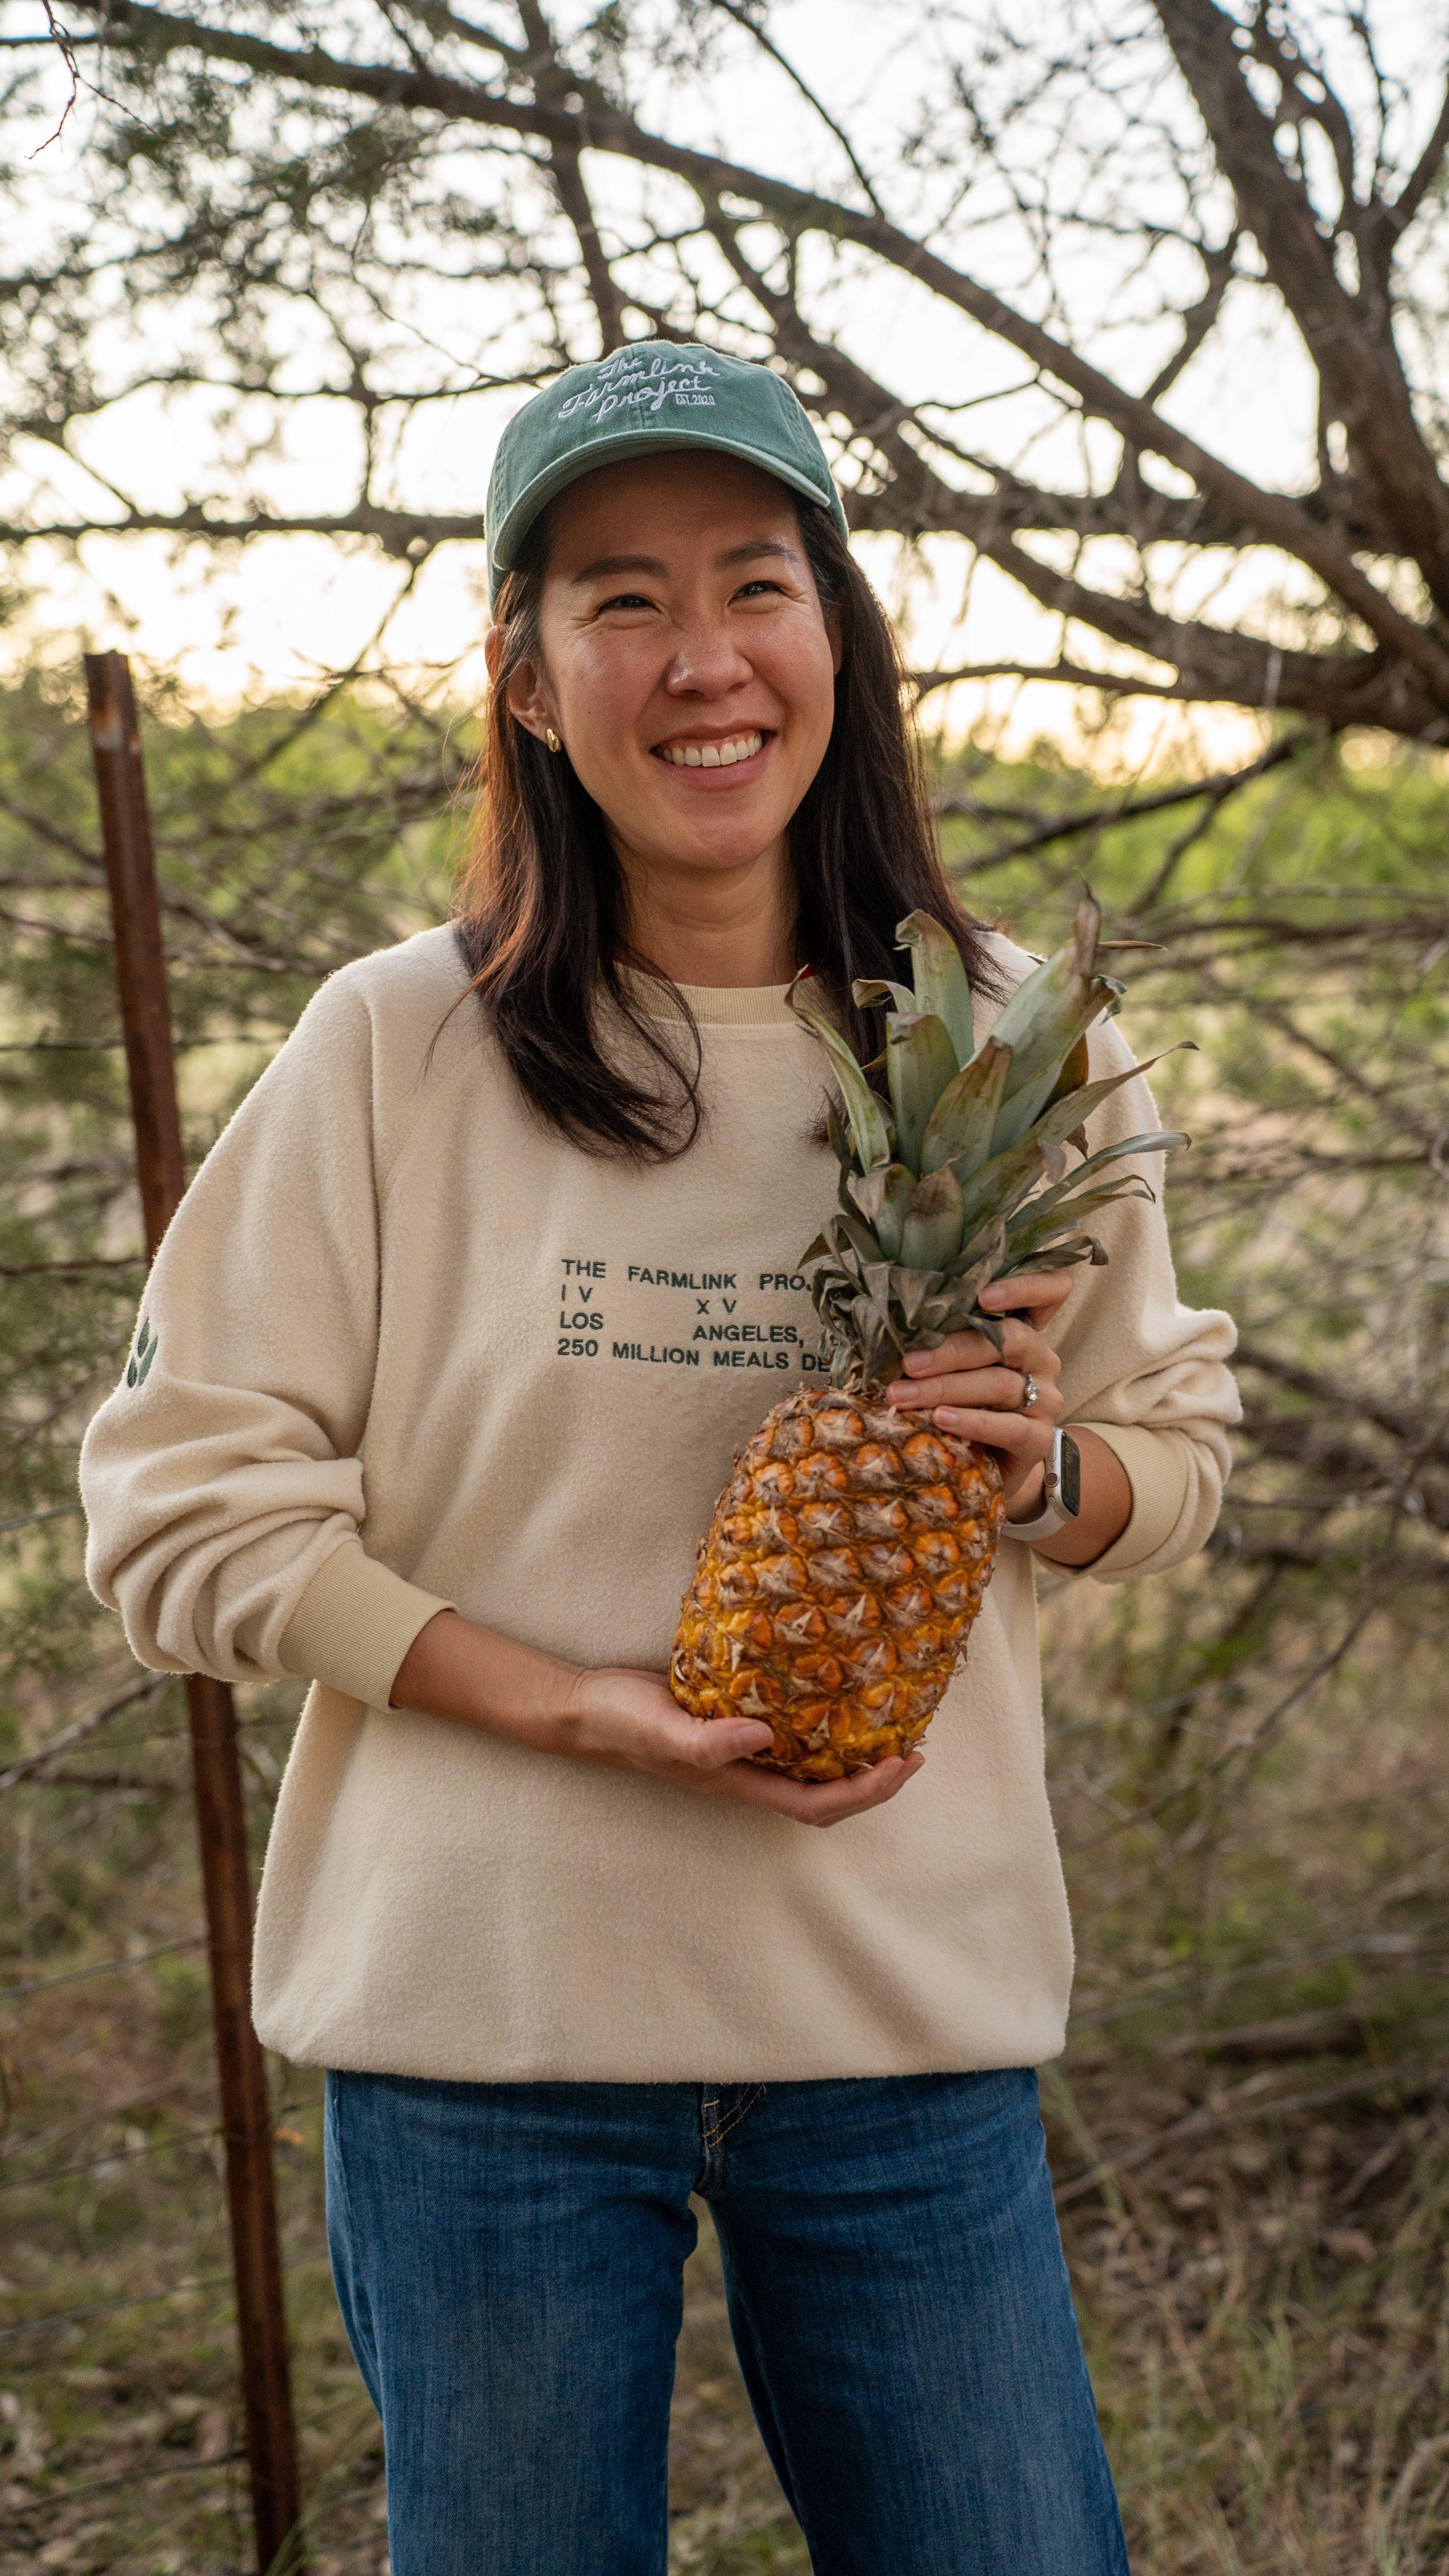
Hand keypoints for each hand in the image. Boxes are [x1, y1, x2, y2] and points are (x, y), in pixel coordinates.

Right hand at [390, 1612, 921, 1827]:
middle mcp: (749, 1771)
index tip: (903, 1763)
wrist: (587, 1708)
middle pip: (827, 1792)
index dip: (865, 1792)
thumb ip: (708, 1741)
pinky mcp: (735, 1719)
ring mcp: (743, 1748)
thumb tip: (763, 1737)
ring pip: (813, 1763)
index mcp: (739, 1783)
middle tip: (916, 1746)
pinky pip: (791, 1730)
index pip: (817, 1803)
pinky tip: (837, 1692)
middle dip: (875, 1778)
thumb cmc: (622, 1723)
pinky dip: (823, 1721)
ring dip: (855, 1752)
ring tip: (892, 1722)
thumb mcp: (661, 1731)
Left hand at [884, 1270, 1073, 1515]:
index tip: (983, 1296)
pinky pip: (1009, 1427)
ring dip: (946, 1388)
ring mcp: (1045, 1399)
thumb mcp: (954, 1368)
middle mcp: (1041, 1359)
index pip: (1051, 1292)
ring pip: (1000, 1384)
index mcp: (1023, 1331)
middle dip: (953, 1350)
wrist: (986, 1467)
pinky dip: (972, 1422)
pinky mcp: (1039, 1438)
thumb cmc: (963, 1405)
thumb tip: (889, 1328)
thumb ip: (941, 1342)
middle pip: (1010, 1340)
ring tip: (904, 1396)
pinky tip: (942, 1420)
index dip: (1026, 1286)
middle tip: (908, 1364)